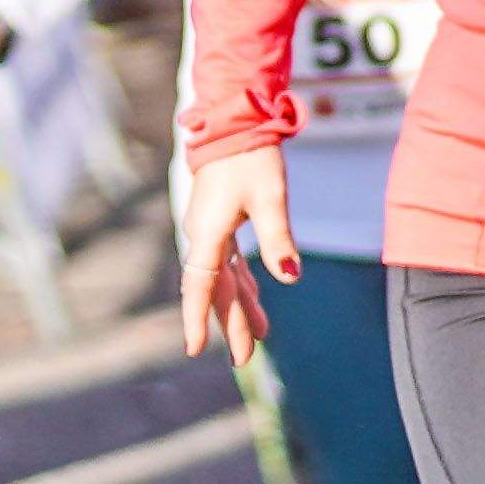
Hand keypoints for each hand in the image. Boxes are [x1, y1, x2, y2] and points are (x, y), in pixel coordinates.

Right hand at [177, 142, 295, 358]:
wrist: (233, 124)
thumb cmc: (251, 158)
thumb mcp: (270, 198)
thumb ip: (278, 238)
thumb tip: (290, 277)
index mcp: (209, 233)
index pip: (201, 285)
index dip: (197, 318)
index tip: (195, 349)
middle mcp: (203, 235)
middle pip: (217, 288)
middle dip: (231, 323)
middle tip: (245, 359)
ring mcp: (210, 229)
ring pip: (225, 277)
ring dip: (240, 305)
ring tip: (260, 335)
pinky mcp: (220, 221)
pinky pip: (229, 261)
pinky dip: (243, 281)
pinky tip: (256, 294)